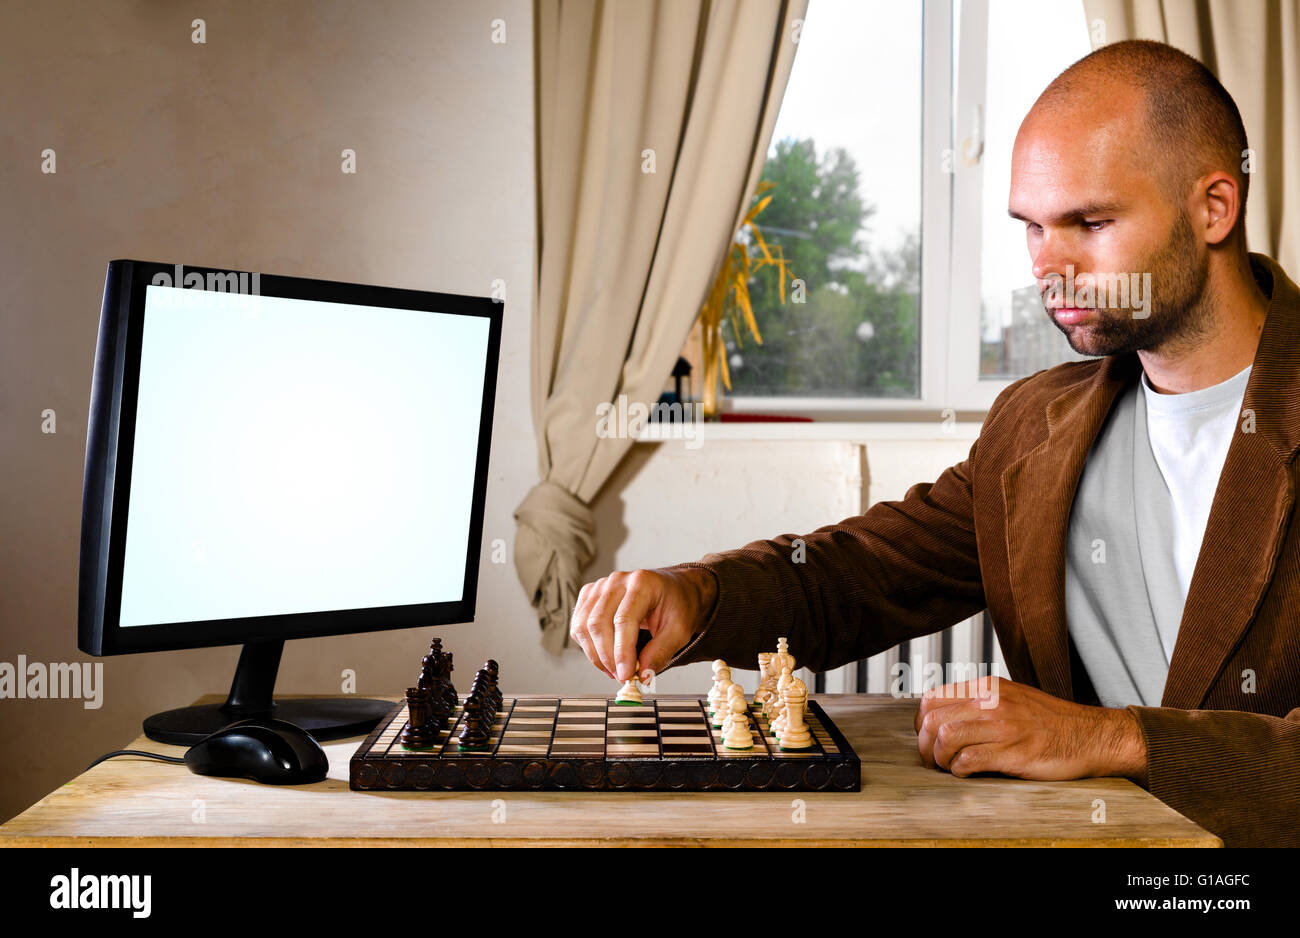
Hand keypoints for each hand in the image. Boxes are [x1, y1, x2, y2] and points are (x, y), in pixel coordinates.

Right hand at [569, 567, 716, 682]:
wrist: (674, 590)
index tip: (625, 675)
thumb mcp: (679, 631)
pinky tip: (604, 657)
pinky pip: (578, 625)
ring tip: (613, 670)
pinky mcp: (590, 596)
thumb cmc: (677, 605)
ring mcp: (600, 586)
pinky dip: (587, 647)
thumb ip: (660, 652)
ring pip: (583, 626)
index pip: (623, 620)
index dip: (621, 651)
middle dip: (607, 657)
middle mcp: (617, 580)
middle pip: (598, 623)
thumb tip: (641, 676)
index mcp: (642, 583)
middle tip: (621, 676)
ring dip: (595, 655)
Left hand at [913, 677, 1147, 781]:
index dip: (921, 724)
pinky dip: (960, 770)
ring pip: (946, 738)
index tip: (927, 739)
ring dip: (940, 759)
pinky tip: (967, 773)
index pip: (932, 698)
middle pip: (933, 719)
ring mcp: (1002, 726)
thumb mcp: (1011, 697)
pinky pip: (969, 760)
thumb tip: (944, 717)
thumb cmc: (1050, 722)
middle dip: (924, 745)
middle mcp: (991, 702)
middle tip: (932, 760)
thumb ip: (979, 702)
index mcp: (987, 688)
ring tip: (949, 767)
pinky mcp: (1013, 752)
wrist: (1090, 736)